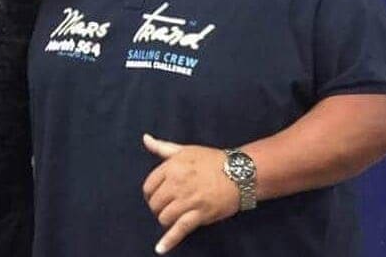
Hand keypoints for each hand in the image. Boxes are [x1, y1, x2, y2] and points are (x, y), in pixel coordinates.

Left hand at [142, 134, 238, 253]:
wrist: (240, 173)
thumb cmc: (212, 160)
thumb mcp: (185, 150)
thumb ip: (162, 147)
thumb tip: (145, 138)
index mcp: (172, 167)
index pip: (149, 186)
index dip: (150, 193)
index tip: (156, 196)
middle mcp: (177, 183)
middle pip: (155, 203)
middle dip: (158, 207)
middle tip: (167, 206)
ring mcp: (188, 200)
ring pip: (164, 217)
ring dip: (165, 219)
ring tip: (172, 217)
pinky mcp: (200, 215)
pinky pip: (180, 230)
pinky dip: (169, 241)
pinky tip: (160, 249)